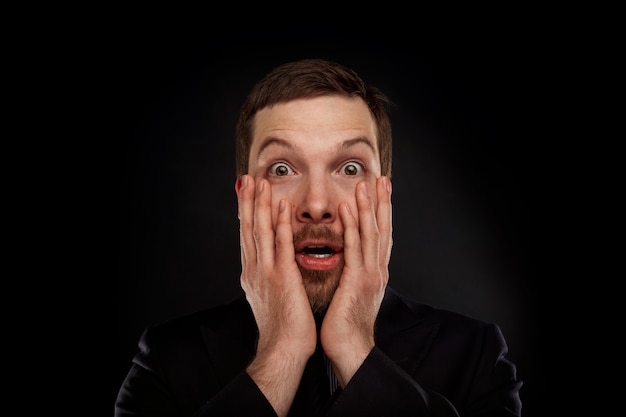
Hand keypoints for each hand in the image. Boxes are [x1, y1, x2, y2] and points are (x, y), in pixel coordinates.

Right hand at [237, 175, 315, 414]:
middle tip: (247, 178)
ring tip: (260, 183)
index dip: (246, 214)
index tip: (247, 194)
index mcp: (253, 274)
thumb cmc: (282, 328)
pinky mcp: (281, 277)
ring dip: (260, 205)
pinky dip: (279, 224)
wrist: (282, 351)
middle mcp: (255, 270)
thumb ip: (269, 278)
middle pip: (248, 229)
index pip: (248, 237)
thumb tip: (270, 267)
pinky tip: (281, 206)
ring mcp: (266, 273)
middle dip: (248, 202)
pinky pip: (281, 245)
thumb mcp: (271, 298)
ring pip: (260, 232)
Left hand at [320, 176, 392, 386]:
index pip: (380, 236)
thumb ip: (353, 275)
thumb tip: (350, 263)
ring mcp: (369, 274)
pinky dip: (352, 226)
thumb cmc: (346, 325)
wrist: (350, 349)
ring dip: (368, 206)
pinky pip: (354, 248)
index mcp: (374, 272)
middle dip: (382, 202)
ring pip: (371, 233)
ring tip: (365, 183)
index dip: (381, 213)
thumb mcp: (353, 294)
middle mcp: (376, 270)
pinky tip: (348, 208)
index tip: (381, 192)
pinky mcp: (357, 281)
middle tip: (383, 178)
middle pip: (382, 229)